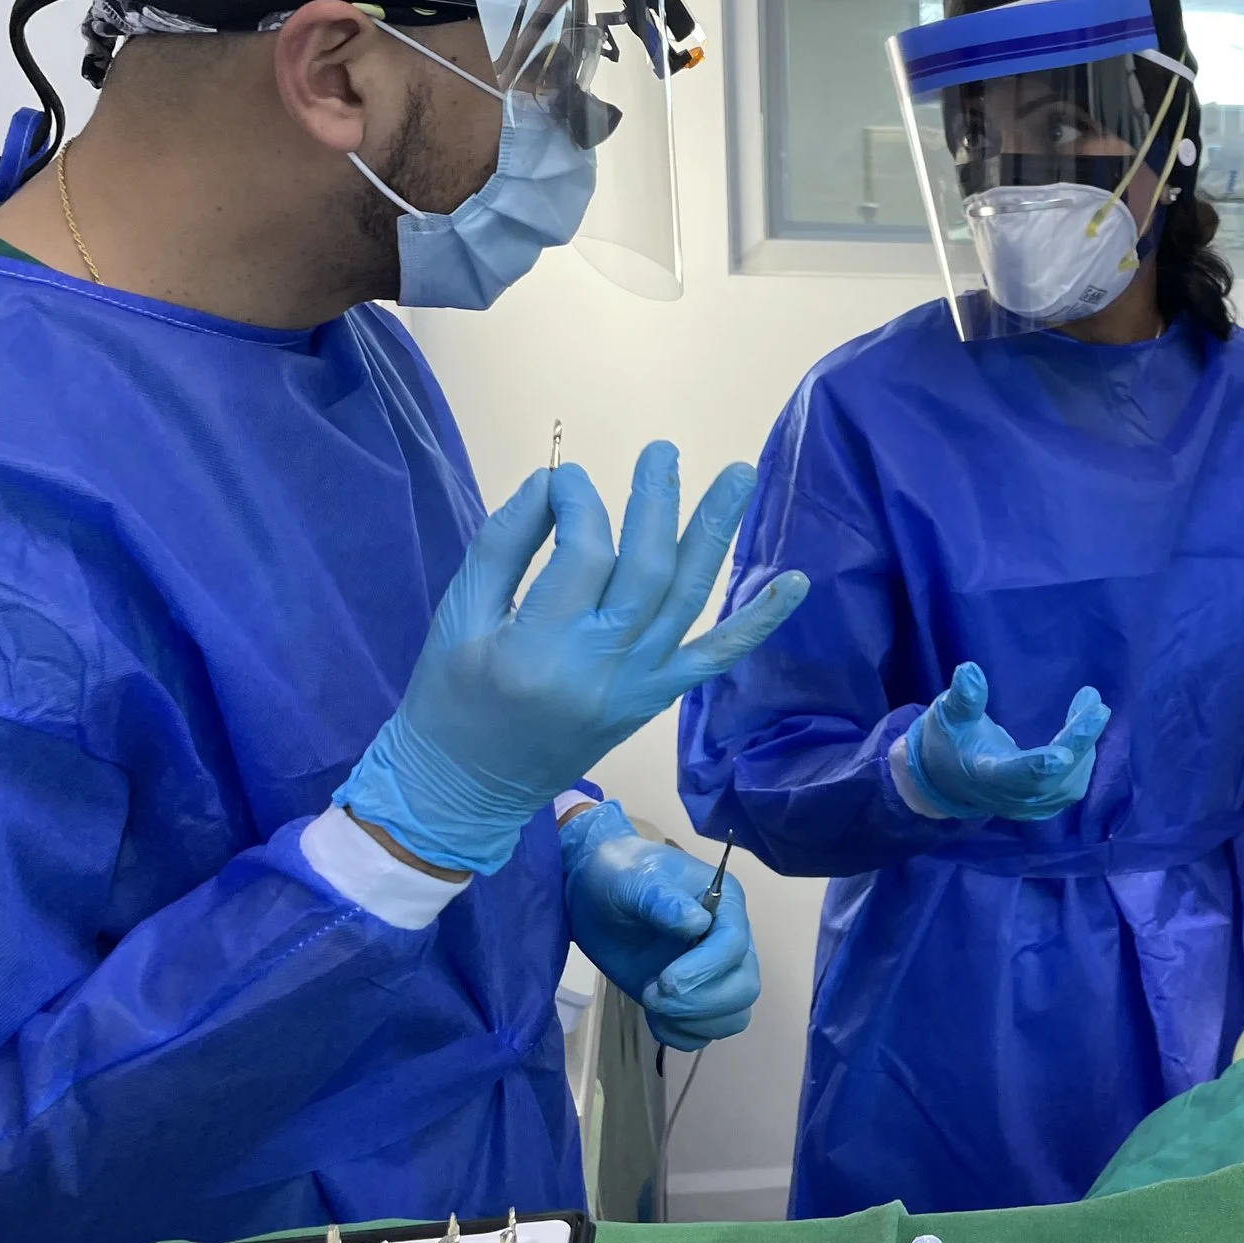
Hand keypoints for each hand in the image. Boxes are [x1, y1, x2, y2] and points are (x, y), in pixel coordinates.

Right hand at [338, 444, 810, 873]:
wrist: (466, 791)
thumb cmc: (448, 699)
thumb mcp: (456, 618)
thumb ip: (502, 546)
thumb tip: (552, 483)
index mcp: (538, 649)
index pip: (582, 554)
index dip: (576, 501)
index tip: (561, 480)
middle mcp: (600, 670)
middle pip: (646, 570)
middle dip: (656, 502)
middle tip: (662, 451)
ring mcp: (639, 690)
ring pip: (687, 600)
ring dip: (715, 533)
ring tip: (740, 475)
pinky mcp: (657, 702)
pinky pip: (715, 658)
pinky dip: (758, 622)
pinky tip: (795, 582)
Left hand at [562, 798, 759, 1048]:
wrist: (594, 893)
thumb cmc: (617, 876)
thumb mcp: (633, 879)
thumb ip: (661, 900)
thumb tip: (697, 923)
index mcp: (724, 904)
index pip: (735, 946)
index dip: (704, 969)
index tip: (664, 980)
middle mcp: (729, 941)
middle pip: (744, 988)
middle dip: (701, 1002)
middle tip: (654, 994)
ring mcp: (713, 973)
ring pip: (734, 1015)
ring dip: (693, 1021)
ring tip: (652, 1003)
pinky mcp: (692, 997)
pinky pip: (706, 1032)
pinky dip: (682, 1034)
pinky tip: (654, 1017)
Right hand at [902, 661, 1108, 820]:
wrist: (946, 781)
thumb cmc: (948, 742)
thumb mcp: (947, 717)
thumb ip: (962, 699)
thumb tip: (970, 670)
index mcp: (986, 777)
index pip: (1015, 775)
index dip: (1039, 767)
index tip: (1063, 755)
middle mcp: (1011, 798)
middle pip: (1053, 779)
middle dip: (1078, 743)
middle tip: (1097, 708)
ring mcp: (1030, 806)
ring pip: (1070, 783)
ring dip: (1085, 744)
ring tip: (1090, 705)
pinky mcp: (1044, 804)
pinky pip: (1073, 783)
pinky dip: (1084, 754)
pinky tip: (1084, 724)